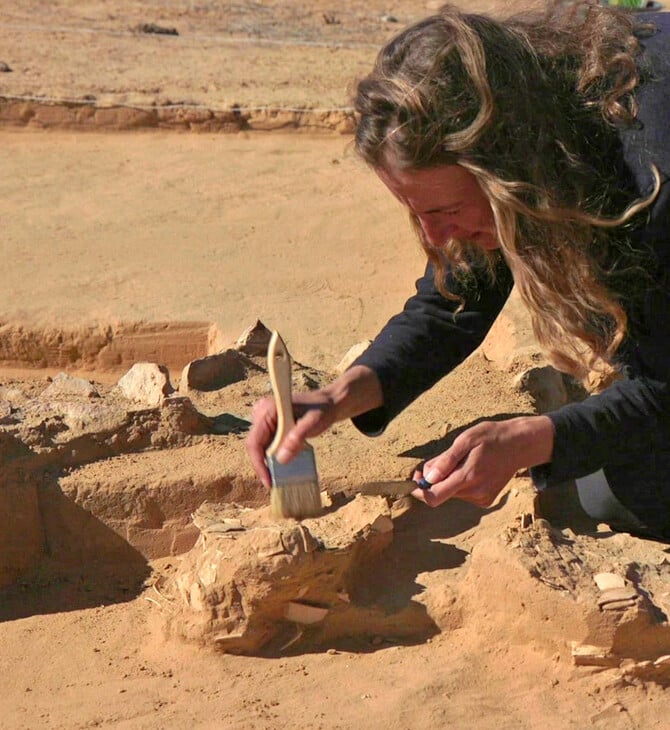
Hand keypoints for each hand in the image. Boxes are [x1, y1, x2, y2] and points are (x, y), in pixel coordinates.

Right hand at [246, 389, 339, 488]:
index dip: (258, 464)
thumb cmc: (321, 410)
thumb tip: (281, 459)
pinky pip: (267, 445)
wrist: (328, 404)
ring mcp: (264, 419)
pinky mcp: (269, 425)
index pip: (254, 441)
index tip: (268, 482)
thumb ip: (297, 438)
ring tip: (280, 477)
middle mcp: (261, 413)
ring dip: (270, 461)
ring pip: (261, 447)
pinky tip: (284, 464)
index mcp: (267, 410)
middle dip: (264, 465)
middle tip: (276, 483)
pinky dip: (275, 456)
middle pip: (255, 446)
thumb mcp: (312, 423)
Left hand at [411, 415, 553, 507]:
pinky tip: (470, 468)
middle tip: (441, 458)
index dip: (419, 490)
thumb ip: (446, 460)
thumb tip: (427, 477)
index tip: (416, 476)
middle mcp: (475, 493)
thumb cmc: (491, 437)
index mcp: (467, 478)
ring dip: (448, 479)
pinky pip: (462, 494)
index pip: (433, 497)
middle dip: (434, 479)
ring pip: (451, 493)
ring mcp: (482, 498)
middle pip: (441, 494)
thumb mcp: (466, 440)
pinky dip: (459, 483)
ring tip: (461, 460)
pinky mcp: (486, 500)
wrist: (519, 445)